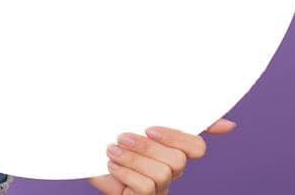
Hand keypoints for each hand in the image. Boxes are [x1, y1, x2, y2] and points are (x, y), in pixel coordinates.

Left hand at [86, 118, 235, 193]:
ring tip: (112, 150)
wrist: (79, 152)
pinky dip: (126, 173)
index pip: (197, 147)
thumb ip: (162, 108)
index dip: (177, 137)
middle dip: (147, 147)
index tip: (149, 128)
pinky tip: (112, 164)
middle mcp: (169, 170)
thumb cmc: (109, 135)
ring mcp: (158, 187)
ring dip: (133, 159)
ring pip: (162, 173)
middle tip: (122, 137)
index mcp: (171, 148)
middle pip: (178, 160)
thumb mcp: (130, 115)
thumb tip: (214, 113)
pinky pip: (146, 188)